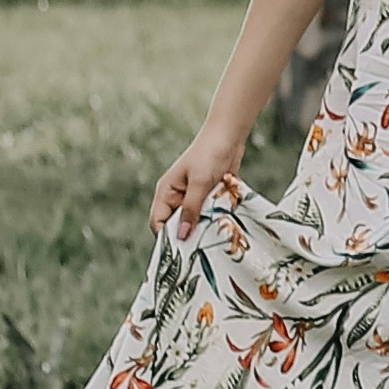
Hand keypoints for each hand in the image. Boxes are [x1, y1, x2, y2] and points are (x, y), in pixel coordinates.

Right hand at [149, 121, 247, 239]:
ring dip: (206, 227)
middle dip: (190, 235)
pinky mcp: (210, 197)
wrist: (229, 136)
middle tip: (203, 248)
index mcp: (167, 192)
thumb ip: (191, 209)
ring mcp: (194, 197)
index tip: (182, 252)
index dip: (168, 237)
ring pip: (196, 222)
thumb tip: (182, 236)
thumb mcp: (199, 183)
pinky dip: (217, 219)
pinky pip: (211, 214)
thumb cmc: (209, 154)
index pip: (159, 222)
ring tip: (216, 237)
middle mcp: (178, 197)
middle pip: (179, 225)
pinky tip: (226, 226)